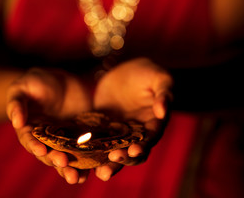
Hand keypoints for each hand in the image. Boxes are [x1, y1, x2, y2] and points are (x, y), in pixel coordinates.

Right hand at [6, 68, 91, 183]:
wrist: (61, 80)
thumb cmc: (36, 82)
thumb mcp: (22, 88)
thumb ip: (17, 103)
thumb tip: (16, 121)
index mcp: (30, 129)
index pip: (30, 141)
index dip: (34, 146)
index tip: (41, 150)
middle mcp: (46, 138)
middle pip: (49, 154)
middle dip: (55, 161)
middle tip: (64, 164)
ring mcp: (65, 139)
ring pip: (67, 156)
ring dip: (71, 168)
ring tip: (77, 177)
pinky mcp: (81, 136)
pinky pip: (85, 149)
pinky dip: (89, 160)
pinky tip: (95, 168)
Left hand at [93, 57, 172, 180]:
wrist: (126, 70)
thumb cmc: (148, 73)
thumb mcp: (159, 78)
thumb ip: (163, 94)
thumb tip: (162, 110)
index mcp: (153, 124)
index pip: (149, 140)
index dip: (143, 147)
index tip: (134, 150)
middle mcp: (136, 133)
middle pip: (131, 153)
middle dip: (122, 160)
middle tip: (111, 164)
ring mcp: (118, 133)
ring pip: (113, 152)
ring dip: (107, 163)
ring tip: (99, 172)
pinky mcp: (102, 128)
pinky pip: (96, 141)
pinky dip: (90, 150)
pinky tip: (81, 156)